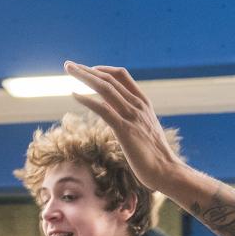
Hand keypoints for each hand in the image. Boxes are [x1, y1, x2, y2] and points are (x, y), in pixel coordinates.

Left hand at [63, 62, 187, 192]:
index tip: (88, 69)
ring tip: (68, 70)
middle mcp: (138, 105)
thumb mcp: (143, 128)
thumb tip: (108, 108)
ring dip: (84, 77)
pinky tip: (74, 94)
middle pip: (109, 79)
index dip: (103, 69)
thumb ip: (128, 116)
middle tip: (69, 65)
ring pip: (105, 88)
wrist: (166, 170)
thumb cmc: (154, 155)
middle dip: (87, 70)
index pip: (122, 75)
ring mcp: (132, 116)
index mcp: (143, 102)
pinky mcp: (125, 130)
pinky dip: (87, 99)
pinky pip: (103, 109)